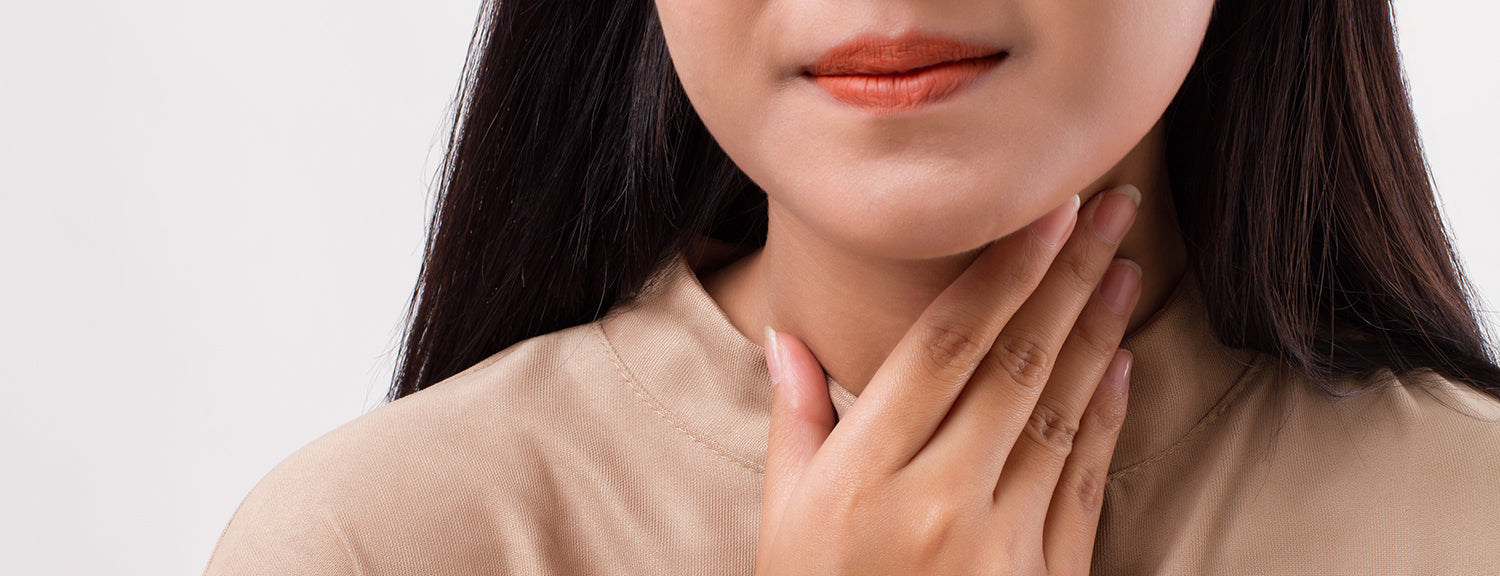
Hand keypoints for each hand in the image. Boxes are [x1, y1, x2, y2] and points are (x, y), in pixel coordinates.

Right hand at [756, 186, 1142, 574]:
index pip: (944, 348)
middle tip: (1110, 208)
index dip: (999, 271)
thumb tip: (786, 335)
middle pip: (1015, 365)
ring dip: (1098, 335)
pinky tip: (1122, 367)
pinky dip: (1107, 422)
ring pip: (1060, 417)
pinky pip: (1082, 487)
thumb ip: (795, 421)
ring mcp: (999, 548)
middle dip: (1066, 277)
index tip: (1042, 210)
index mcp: (864, 477)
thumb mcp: (782, 519)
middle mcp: (938, 503)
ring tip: (1126, 269)